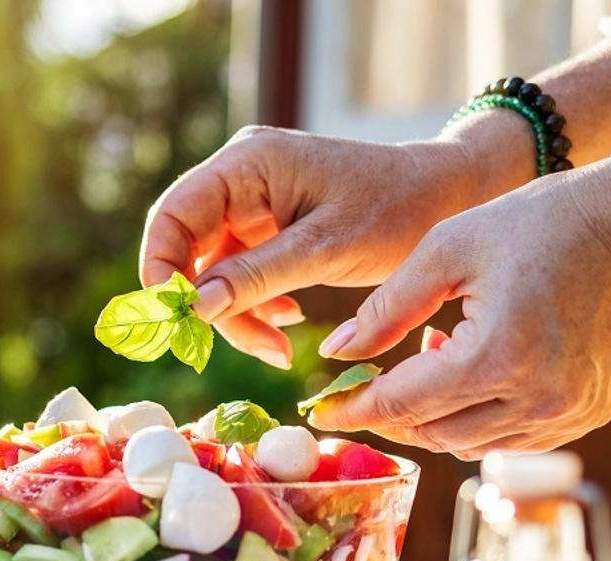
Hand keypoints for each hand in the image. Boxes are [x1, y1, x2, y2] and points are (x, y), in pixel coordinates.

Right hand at [138, 127, 481, 367]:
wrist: (449, 197)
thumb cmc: (396, 210)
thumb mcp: (325, 249)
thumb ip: (256, 276)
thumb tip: (194, 307)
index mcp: (247, 163)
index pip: (173, 215)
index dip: (162, 268)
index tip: (177, 319)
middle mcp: (240, 177)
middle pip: (189, 248)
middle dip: (208, 303)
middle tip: (240, 344)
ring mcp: (252, 203)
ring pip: (214, 271)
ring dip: (237, 315)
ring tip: (277, 348)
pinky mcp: (267, 228)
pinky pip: (240, 274)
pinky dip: (256, 306)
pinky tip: (286, 324)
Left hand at [309, 157, 610, 459]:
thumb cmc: (542, 221)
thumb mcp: (448, 249)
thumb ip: (387, 308)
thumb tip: (337, 352)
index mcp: (497, 356)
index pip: (401, 404)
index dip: (353, 409)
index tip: (321, 409)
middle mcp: (536, 400)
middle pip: (432, 433)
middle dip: (391, 413)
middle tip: (370, 380)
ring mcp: (568, 415)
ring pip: (469, 444)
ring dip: (434, 415)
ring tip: (431, 358)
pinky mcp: (589, 414)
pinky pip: (512, 439)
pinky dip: (477, 419)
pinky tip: (472, 370)